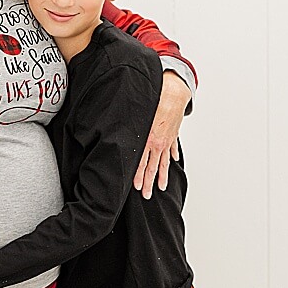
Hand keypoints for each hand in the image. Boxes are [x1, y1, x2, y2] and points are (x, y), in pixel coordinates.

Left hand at [134, 71, 188, 197]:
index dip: (139, 176)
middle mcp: (158, 143)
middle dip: (149, 182)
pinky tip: (173, 162)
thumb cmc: (155, 99)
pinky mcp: (173, 135)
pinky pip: (172, 149)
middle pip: (153, 167)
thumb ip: (129, 126)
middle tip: (147, 194)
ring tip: (161, 186)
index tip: (137, 187)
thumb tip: (113, 131)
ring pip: (164, 162)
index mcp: (148, 139)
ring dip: (162, 176)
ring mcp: (167, 140)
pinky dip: (172, 157)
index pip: (141, 162)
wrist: (174, 92)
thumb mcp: (138, 114)